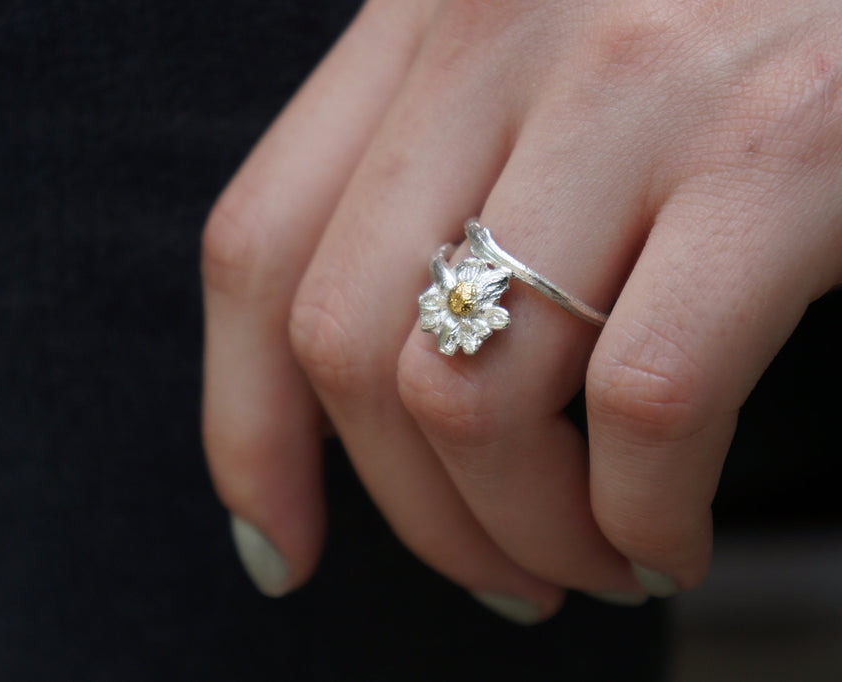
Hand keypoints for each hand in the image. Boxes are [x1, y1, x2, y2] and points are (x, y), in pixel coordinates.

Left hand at [201, 0, 841, 621]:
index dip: (247, 428)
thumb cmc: (720, 49)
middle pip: (344, 341)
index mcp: (421, 14)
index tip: (277, 546)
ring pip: (470, 397)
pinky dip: (642, 516)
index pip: (258, 244)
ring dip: (525, 533)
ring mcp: (635, 80)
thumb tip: (350, 429)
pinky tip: (668, 537)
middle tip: (497, 573)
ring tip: (592, 560)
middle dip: (412, 514)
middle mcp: (498, 31)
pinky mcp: (780, 145)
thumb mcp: (535, 89)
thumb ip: (436, 201)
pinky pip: (643, 404)